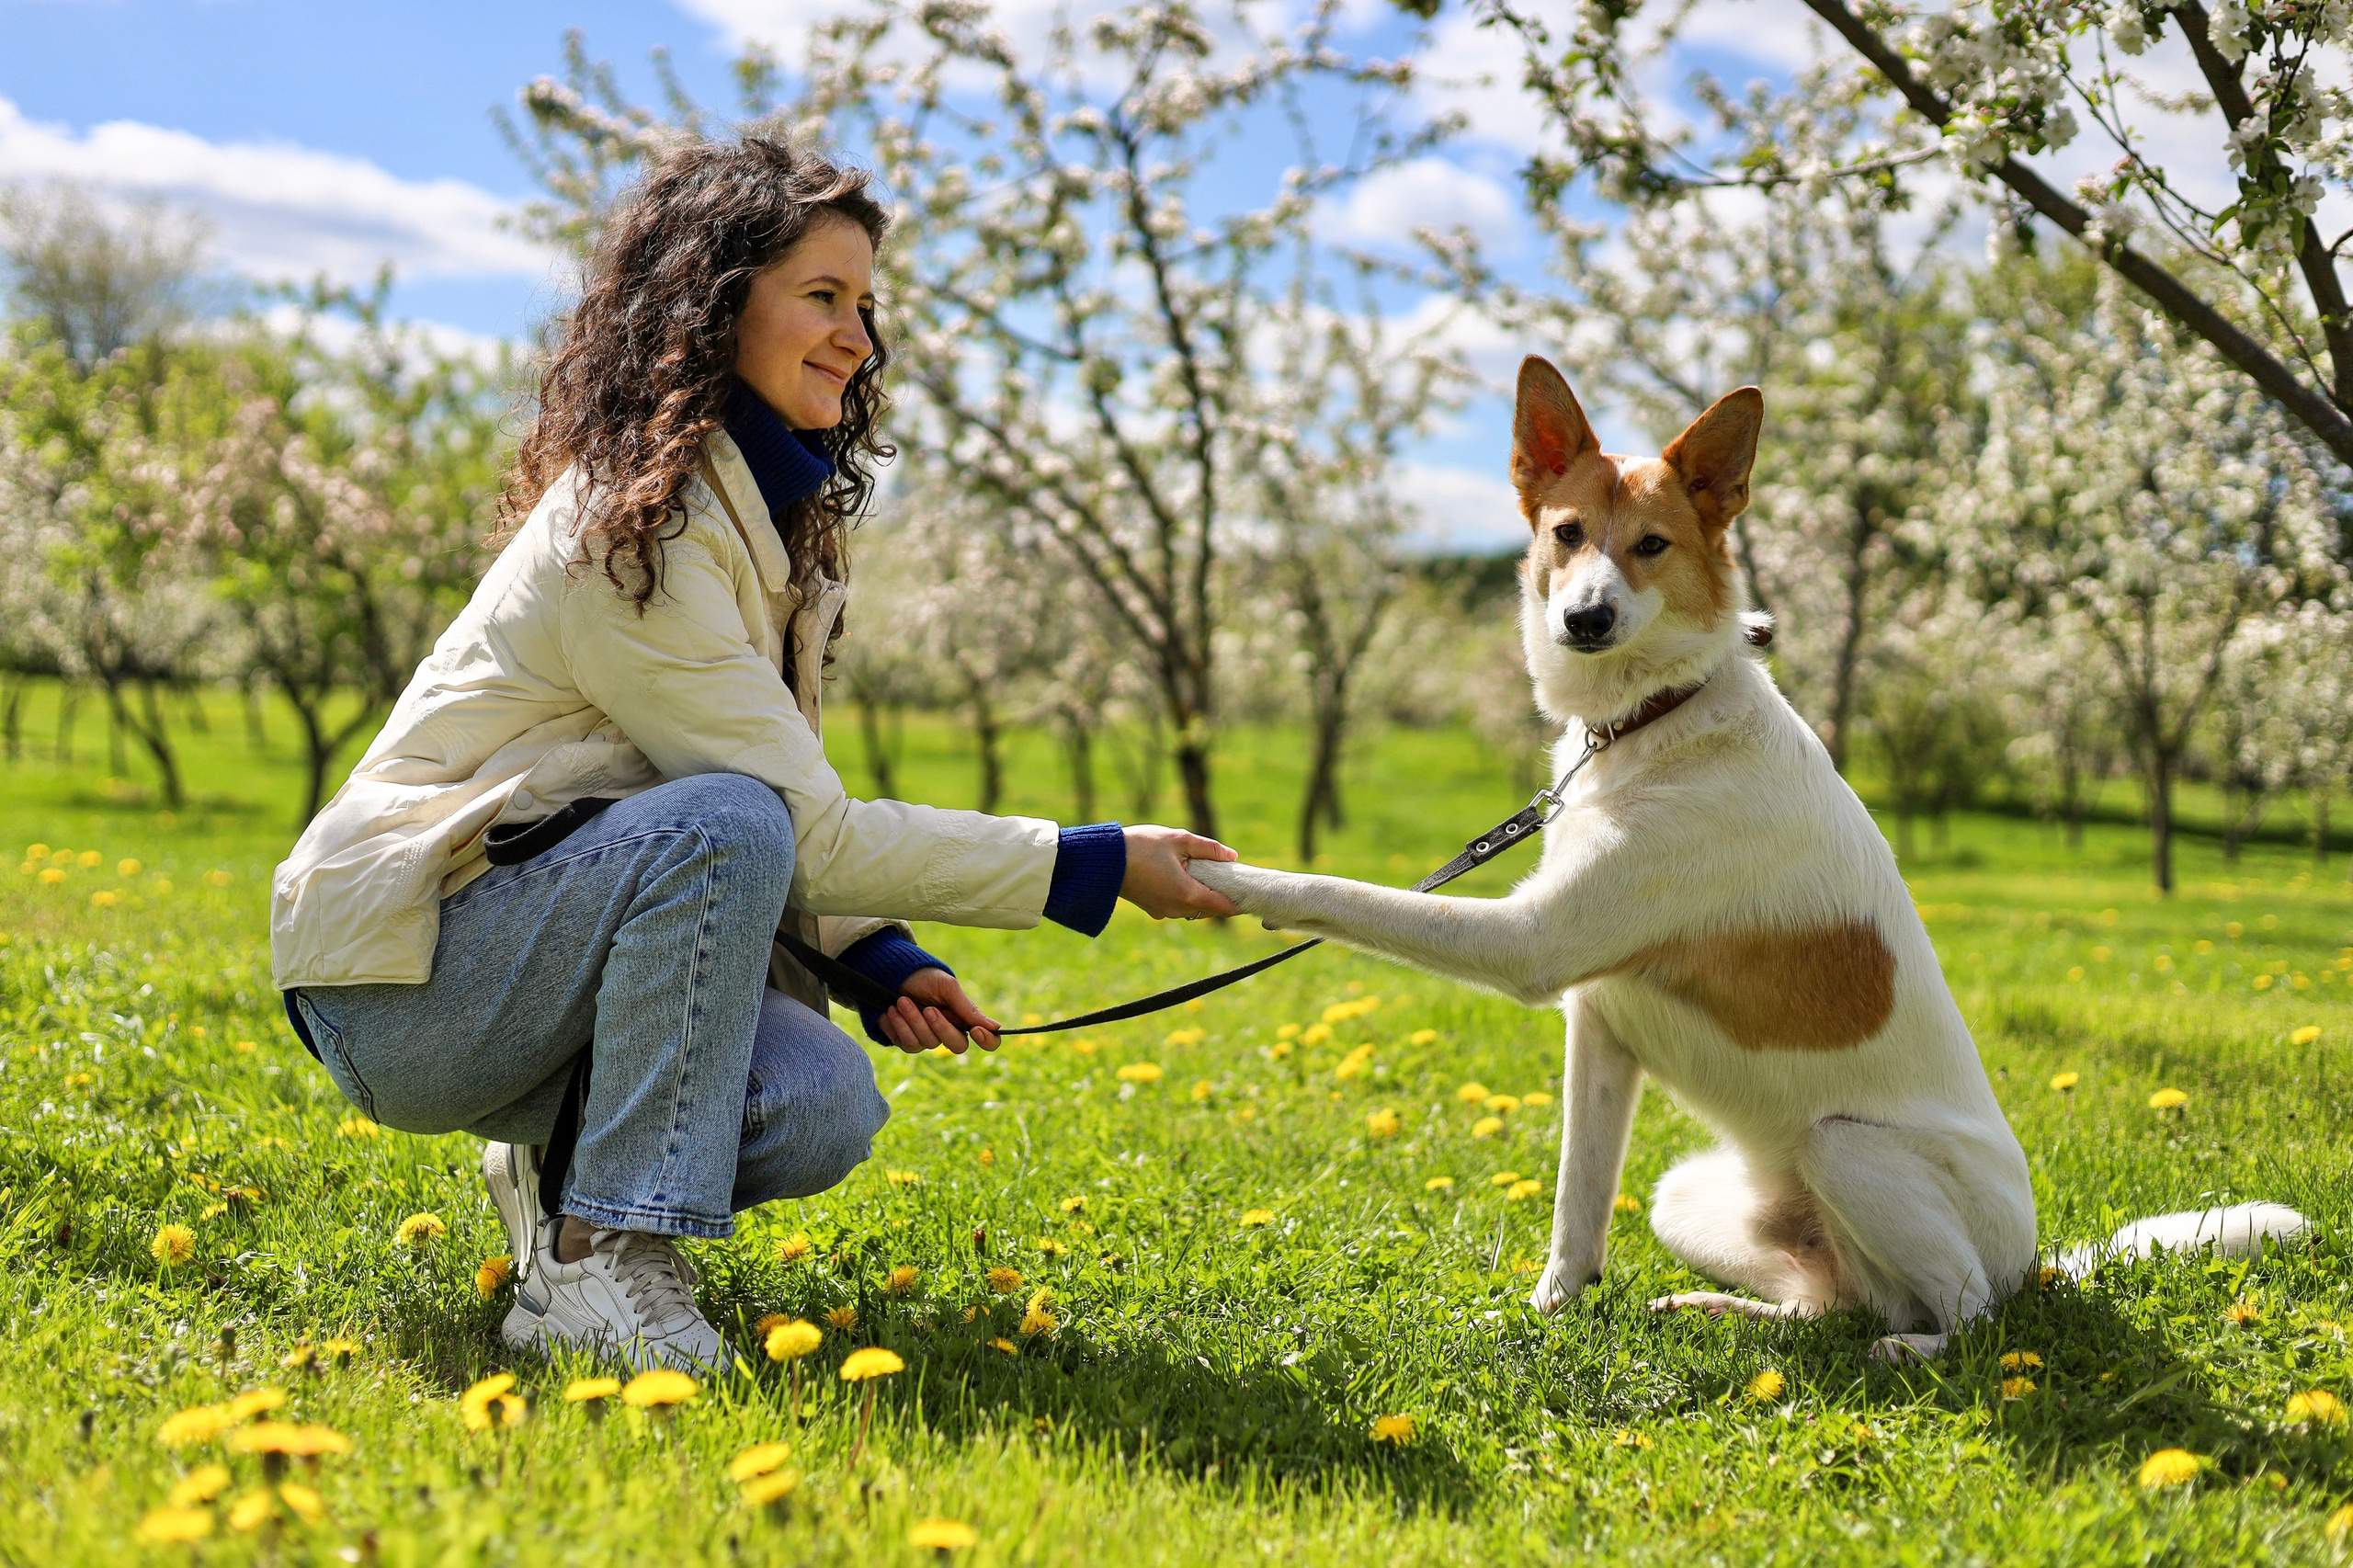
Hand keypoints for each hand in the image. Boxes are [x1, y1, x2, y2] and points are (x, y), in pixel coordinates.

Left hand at [877, 967, 1000, 1053]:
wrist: (891, 975)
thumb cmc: (924, 978)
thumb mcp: (947, 987)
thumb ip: (967, 1008)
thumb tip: (996, 1027)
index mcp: (964, 1018)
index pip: (987, 1041)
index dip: (987, 1041)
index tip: (976, 1030)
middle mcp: (948, 1032)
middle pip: (957, 1046)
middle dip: (940, 1027)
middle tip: (927, 1008)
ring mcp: (927, 1039)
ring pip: (927, 1043)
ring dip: (912, 1020)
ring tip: (901, 1001)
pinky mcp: (907, 1042)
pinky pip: (907, 1044)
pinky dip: (898, 1025)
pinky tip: (891, 1010)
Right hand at [1120, 824, 1239, 919]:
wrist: (1102, 860)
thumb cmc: (1141, 847)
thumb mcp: (1179, 840)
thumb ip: (1209, 848)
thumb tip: (1232, 857)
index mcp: (1188, 895)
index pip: (1223, 907)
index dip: (1239, 902)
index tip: (1249, 894)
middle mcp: (1176, 909)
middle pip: (1209, 909)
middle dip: (1220, 896)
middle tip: (1229, 878)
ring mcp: (1162, 911)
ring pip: (1192, 908)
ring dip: (1201, 895)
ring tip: (1206, 874)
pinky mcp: (1151, 908)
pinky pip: (1176, 906)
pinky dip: (1185, 895)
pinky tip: (1183, 877)